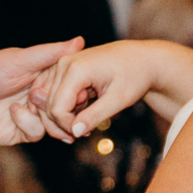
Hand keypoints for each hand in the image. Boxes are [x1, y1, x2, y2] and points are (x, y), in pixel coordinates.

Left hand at [0, 38, 85, 144]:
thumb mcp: (21, 59)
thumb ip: (50, 53)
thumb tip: (80, 41)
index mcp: (45, 78)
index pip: (73, 86)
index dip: (79, 88)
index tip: (84, 87)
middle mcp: (42, 98)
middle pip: (68, 108)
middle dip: (69, 107)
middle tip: (65, 103)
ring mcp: (33, 116)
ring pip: (56, 124)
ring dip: (49, 116)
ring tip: (37, 105)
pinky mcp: (22, 132)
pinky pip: (36, 133)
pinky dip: (27, 122)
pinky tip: (13, 111)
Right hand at [34, 39, 160, 141]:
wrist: (142, 59)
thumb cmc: (135, 75)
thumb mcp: (118, 99)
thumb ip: (94, 116)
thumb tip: (75, 132)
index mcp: (75, 69)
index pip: (57, 108)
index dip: (68, 126)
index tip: (87, 133)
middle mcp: (63, 64)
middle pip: (50, 106)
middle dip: (67, 123)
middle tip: (90, 130)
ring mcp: (63, 65)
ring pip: (52, 101)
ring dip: (69, 115)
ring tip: (93, 114)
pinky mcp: (66, 69)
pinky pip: (59, 95)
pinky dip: (71, 106)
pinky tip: (89, 105)